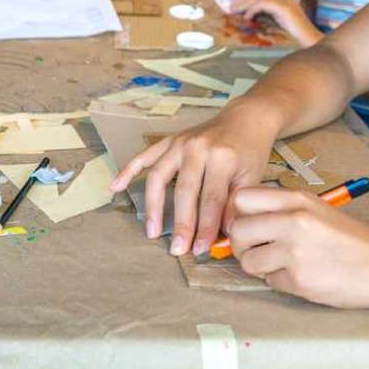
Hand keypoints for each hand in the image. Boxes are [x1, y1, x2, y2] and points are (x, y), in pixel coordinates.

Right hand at [109, 108, 280, 255]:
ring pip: (159, 176)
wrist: (246, 118)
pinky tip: (116, 187)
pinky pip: (144, 156)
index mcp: (223, 157)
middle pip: (184, 191)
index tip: (200, 250)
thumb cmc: (251, 152)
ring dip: (153, 206)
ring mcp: (180, 142)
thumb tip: (221, 238)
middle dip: (180, 223)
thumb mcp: (252, 178)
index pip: (211, 199)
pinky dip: (128, 170)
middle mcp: (198, 147)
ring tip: (151, 231)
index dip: (205, 227)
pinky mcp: (169, 140)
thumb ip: (236, 206)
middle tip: (176, 249)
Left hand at [221, 0, 319, 46]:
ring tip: (233, 10)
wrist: (311, 44)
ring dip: (245, 3)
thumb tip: (248, 21)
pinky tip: (247, 17)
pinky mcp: (285, 9)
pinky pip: (264, 4)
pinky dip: (253, 9)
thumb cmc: (296, 41)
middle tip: (228, 7)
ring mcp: (285, 2)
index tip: (233, 6)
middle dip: (242, 0)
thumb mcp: (277, 29)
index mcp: (283, 3)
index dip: (247, 0)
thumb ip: (266, 22)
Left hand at [227, 187, 368, 308]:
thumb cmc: (351, 238)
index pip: (241, 198)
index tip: (245, 224)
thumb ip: (280, 210)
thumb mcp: (316, 209)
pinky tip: (301, 276)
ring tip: (281, 265)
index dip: (236, 214)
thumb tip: (239, 220)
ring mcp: (296, 252)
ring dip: (259, 267)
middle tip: (258, 250)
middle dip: (241, 245)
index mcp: (297, 200)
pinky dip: (280, 282)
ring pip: (248, 261)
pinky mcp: (300, 280)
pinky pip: (269, 282)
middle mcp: (293, 221)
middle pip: (238, 231)